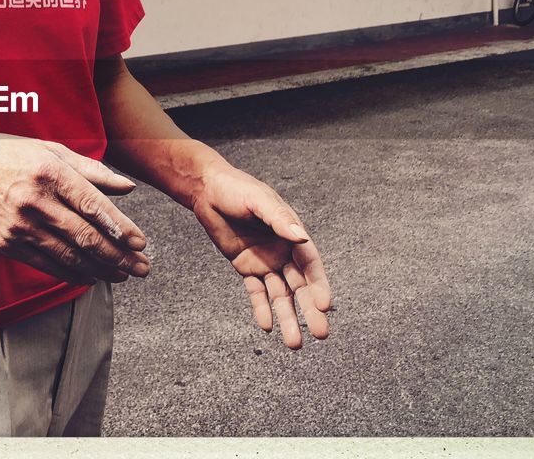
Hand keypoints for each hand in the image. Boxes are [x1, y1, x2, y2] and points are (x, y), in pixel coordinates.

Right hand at [0, 133, 150, 284]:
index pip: (93, 206)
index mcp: (50, 172)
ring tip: (124, 274)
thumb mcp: (52, 151)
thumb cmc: (11, 155)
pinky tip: (93, 276)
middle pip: (85, 237)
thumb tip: (128, 188)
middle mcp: (35, 201)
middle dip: (119, 256)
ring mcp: (20, 226)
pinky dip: (74, 273)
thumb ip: (92, 171)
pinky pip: (48, 265)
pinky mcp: (8, 244)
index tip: (141, 242)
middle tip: (142, 267)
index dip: (120, 228)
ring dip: (101, 269)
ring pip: (69, 256)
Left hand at [191, 164, 331, 348]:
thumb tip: (302, 238)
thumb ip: (279, 219)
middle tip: (322, 335)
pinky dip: (261, 309)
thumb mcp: (259, 200)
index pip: (310, 266)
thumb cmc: (238, 189)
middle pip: (300, 286)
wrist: (208, 191)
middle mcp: (283, 252)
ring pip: (279, 295)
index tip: (325, 306)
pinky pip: (256, 292)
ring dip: (287, 317)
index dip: (319, 286)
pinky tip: (267, 326)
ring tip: (294, 343)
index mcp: (292, 235)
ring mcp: (265, 262)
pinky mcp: (246, 268)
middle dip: (310, 310)